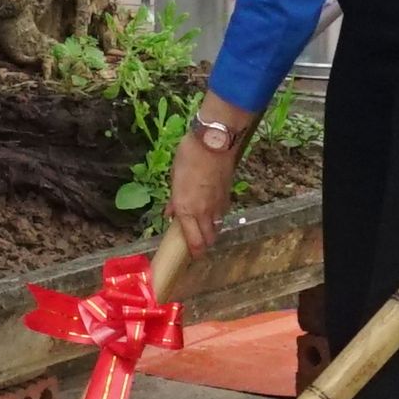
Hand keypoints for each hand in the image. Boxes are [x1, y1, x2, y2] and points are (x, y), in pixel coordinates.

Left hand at [158, 117, 234, 254]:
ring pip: (217, 228)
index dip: (194, 252)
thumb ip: (174, 200)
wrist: (214, 143)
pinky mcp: (228, 197)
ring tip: (203, 226)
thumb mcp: (174, 178)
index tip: (191, 255)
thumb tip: (171, 213)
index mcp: (186, 210)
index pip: (194, 242)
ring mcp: (218, 206)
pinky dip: (218, 217)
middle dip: (203, 245)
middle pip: (209, 240)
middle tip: (197, 242)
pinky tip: (212, 210)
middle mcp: (203, 213)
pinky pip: (222, 214)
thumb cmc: (188, 157)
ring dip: (211, 231)